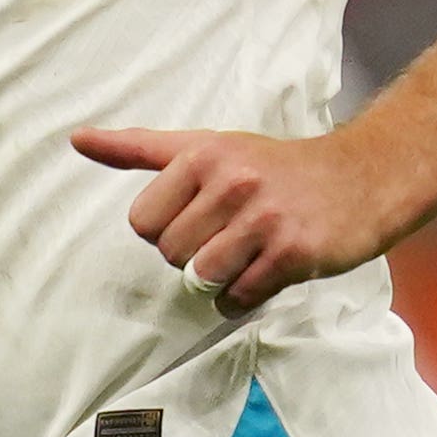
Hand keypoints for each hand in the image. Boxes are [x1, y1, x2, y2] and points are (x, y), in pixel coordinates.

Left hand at [69, 125, 398, 312]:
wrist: (359, 178)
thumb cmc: (273, 165)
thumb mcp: (205, 145)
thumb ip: (138, 147)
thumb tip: (77, 139)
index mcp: (203, 153)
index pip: (142, 221)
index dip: (166, 229)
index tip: (198, 215)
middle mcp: (232, 181)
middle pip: (170, 253)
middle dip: (193, 254)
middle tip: (227, 235)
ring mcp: (263, 218)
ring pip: (201, 278)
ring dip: (219, 279)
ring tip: (246, 254)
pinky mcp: (292, 253)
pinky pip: (238, 298)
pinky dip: (244, 296)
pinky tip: (264, 271)